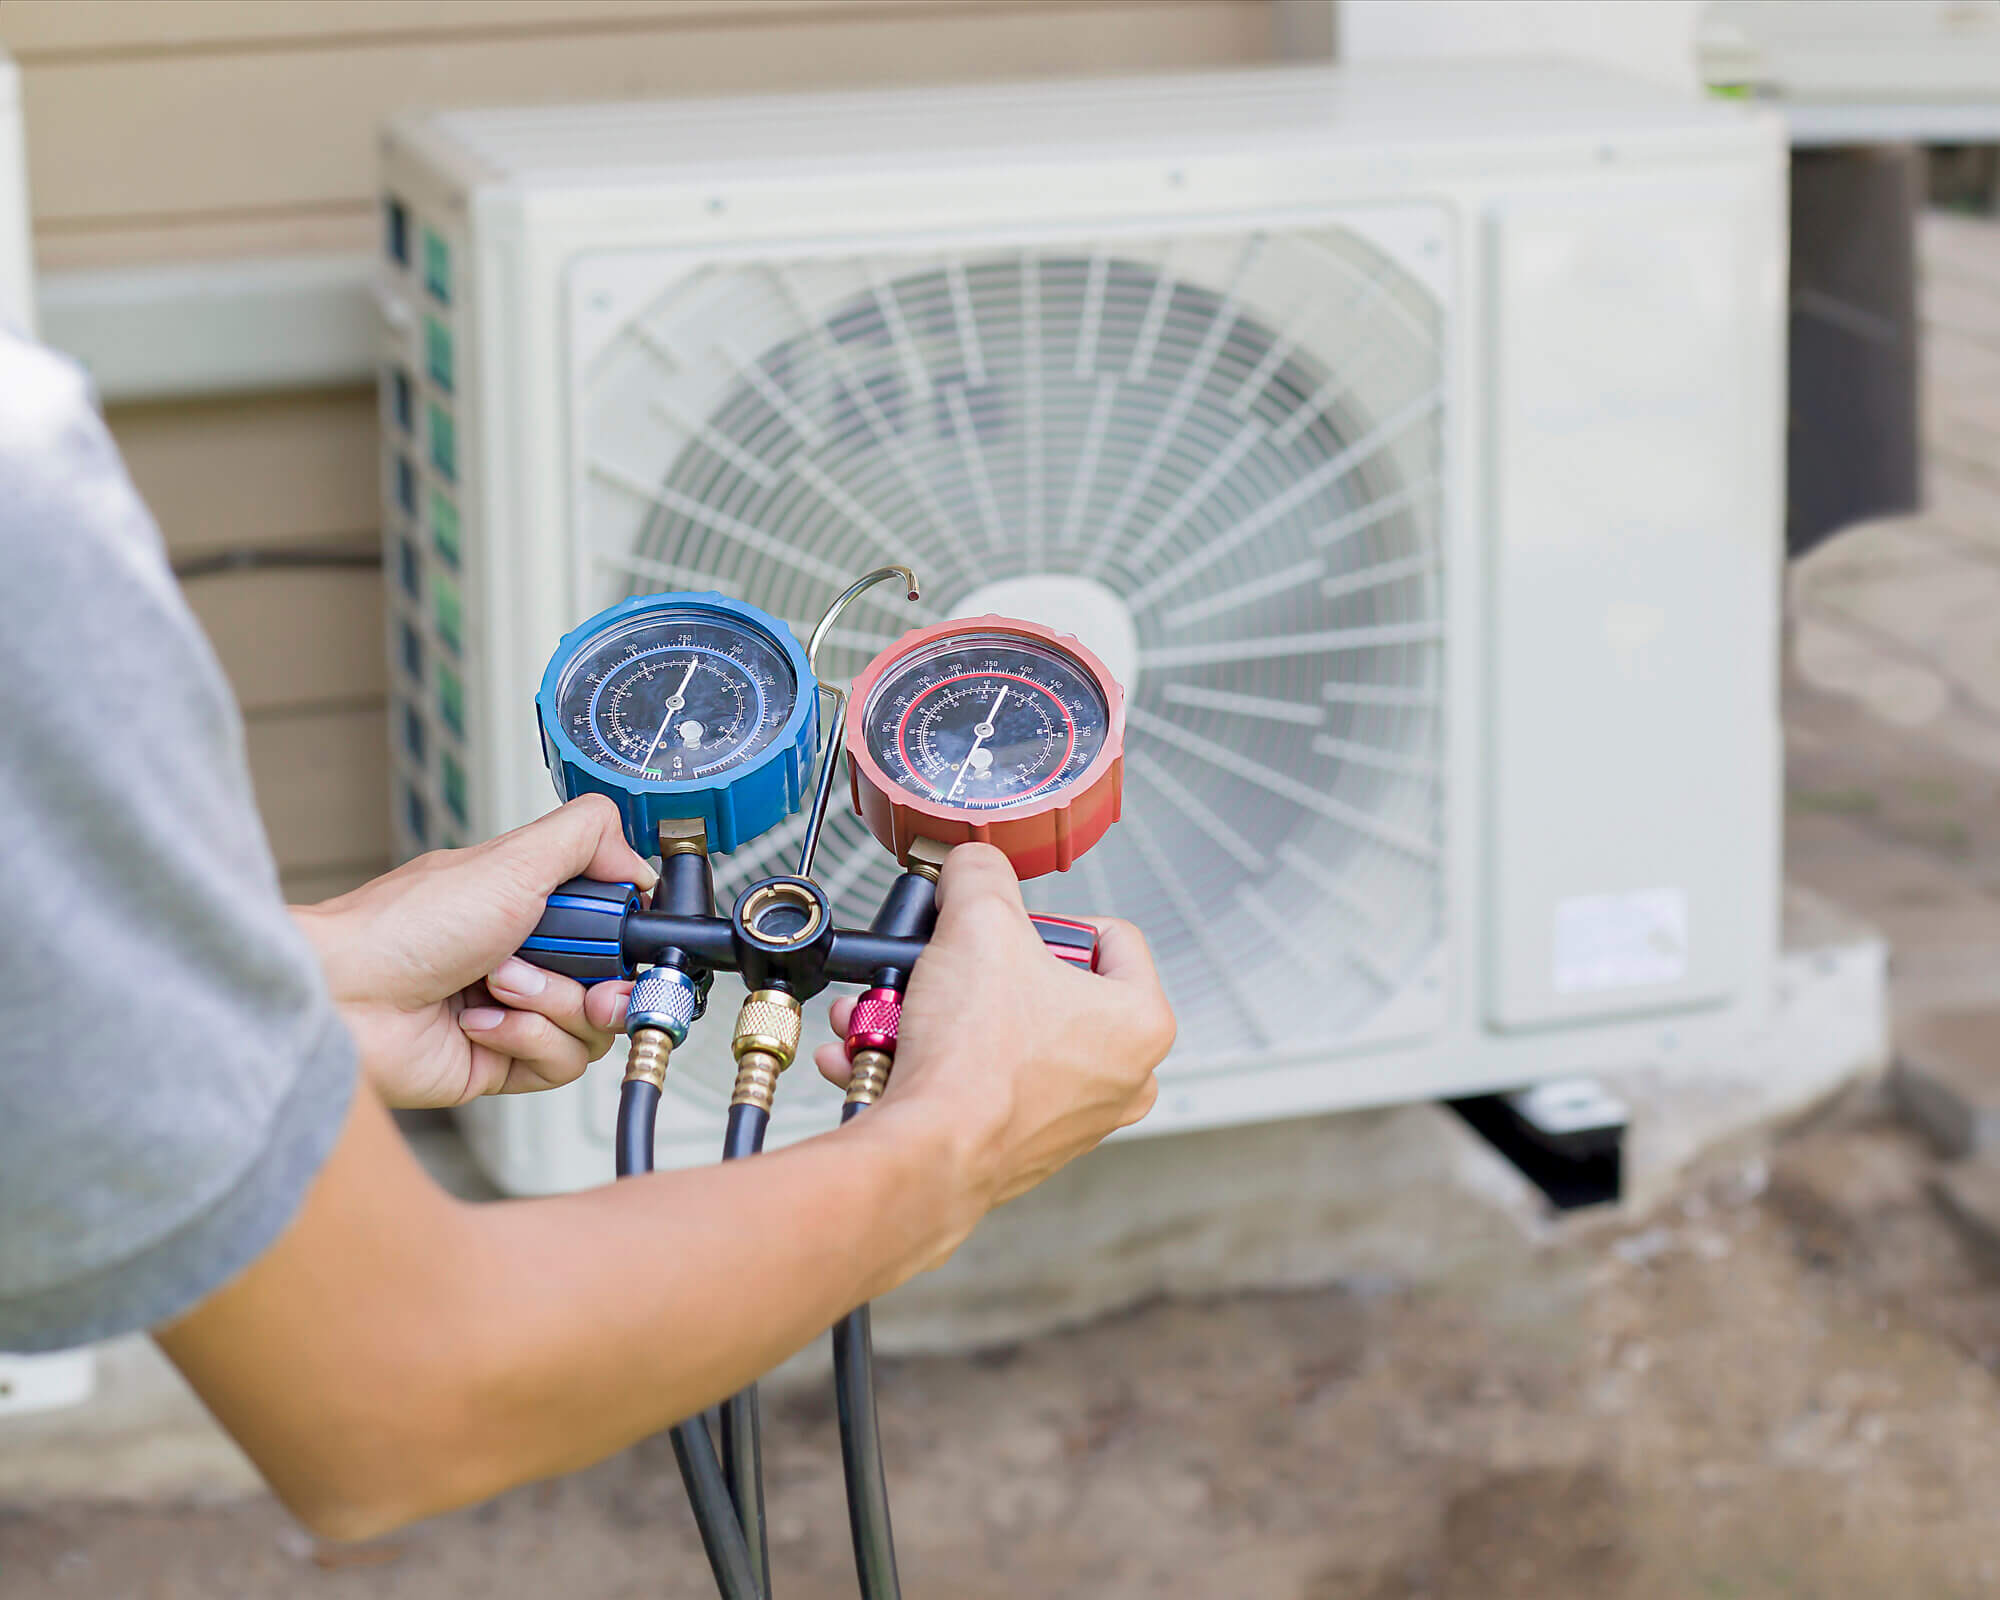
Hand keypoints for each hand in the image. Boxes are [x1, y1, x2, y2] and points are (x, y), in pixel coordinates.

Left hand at [292, 796, 658, 1108]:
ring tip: (497, 985)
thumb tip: (638, 857)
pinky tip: (479, 1022)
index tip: (628, 940)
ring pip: (591, 1027)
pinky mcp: (501, 1063)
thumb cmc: (404, 926)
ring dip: (548, 1005)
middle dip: (598, 981)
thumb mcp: (511, 860)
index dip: (629, 938)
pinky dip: (524, 1039)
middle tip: (576, 974)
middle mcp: (528, 958)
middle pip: (615, 982)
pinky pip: (558, 1064)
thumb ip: (585, 837)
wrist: (343, 997)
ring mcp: (515, 1012)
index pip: (615, 926)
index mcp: (531, 906)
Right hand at [814, 844, 1172, 1228]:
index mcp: (1141, 1022)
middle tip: (942, 966)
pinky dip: (922, 1063)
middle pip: (1042, 988)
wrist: (928, 1153)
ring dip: (932, 1016)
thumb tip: (972, 864)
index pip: (1110, 936)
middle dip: (972, 973)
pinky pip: (970, 1083)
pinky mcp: (1019, 1147)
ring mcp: (1070, 1119)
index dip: (1048, 918)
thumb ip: (980, 874)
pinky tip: (875, 1052)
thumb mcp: (978, 921)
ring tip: (887, 1008)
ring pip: (996, 1036)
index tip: (1007, 927)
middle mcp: (1119, 1078)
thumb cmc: (976, 1057)